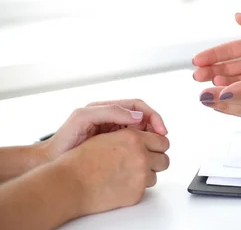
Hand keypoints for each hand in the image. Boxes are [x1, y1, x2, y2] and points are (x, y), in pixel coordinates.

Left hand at [41, 99, 167, 161]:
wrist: (51, 161)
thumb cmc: (64, 139)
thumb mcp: (84, 117)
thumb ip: (110, 111)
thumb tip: (137, 116)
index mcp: (108, 108)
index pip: (138, 106)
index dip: (152, 116)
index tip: (160, 129)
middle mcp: (113, 118)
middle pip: (143, 118)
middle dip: (155, 126)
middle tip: (161, 140)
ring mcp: (114, 133)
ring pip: (141, 132)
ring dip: (151, 138)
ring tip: (154, 148)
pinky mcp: (114, 147)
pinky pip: (134, 144)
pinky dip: (142, 148)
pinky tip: (144, 155)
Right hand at [56, 128, 169, 215]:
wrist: (69, 183)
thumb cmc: (81, 161)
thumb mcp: (107, 136)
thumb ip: (130, 135)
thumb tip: (146, 135)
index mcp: (134, 138)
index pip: (162, 140)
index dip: (158, 145)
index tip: (154, 148)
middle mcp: (140, 155)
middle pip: (164, 159)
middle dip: (156, 160)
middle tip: (144, 163)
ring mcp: (140, 175)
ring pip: (156, 175)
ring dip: (146, 175)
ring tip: (126, 174)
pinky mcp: (136, 192)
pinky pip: (145, 189)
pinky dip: (135, 187)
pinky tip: (120, 184)